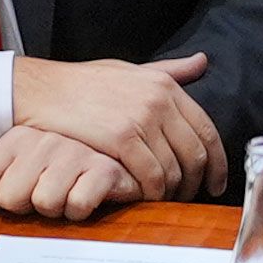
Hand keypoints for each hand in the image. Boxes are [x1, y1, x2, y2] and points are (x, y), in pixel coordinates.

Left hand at [0, 124, 133, 219]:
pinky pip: (76, 205)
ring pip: (43, 203)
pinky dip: (80, 209)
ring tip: (66, 192)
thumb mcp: (18, 158)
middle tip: (43, 191)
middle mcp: (44, 141)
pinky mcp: (104, 168)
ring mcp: (74, 153)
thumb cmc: (64, 160)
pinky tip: (84, 195)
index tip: (12, 190)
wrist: (119, 148)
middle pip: (9, 198)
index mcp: (18, 137)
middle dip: (25, 205)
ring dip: (55, 207)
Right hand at [11, 54, 227, 202]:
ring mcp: (141, 119)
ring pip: (174, 169)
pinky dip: (153, 193)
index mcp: (165, 85)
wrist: (46, 89)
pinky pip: (151, 175)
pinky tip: (146, 198)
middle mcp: (159, 101)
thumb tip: (202, 62)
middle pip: (195, 153)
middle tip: (189, 197)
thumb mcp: (133, 69)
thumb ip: (170, 70)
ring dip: (173, 192)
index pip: (207, 129)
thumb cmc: (86, 82)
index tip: (216, 182)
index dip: (217, 161)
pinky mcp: (121, 138)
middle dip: (196, 183)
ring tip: (165, 201)